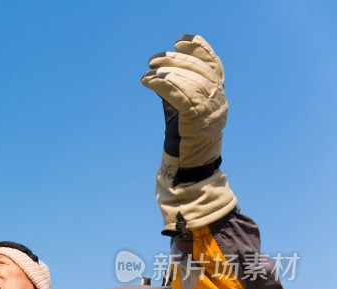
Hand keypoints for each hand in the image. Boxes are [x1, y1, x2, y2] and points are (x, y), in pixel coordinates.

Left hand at [141, 34, 226, 182]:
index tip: (181, 41)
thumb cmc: (185, 140)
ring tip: (149, 71)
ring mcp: (210, 111)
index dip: (199, 50)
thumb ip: (177, 92)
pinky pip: (180, 95)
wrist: (190, 168)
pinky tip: (149, 82)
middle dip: (175, 60)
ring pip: (190, 81)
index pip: (214, 66)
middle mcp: (218, 101)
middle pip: (199, 70)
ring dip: (167, 72)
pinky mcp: (196, 120)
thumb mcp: (183, 111)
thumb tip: (162, 75)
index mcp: (218, 96)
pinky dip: (163, 85)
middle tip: (154, 60)